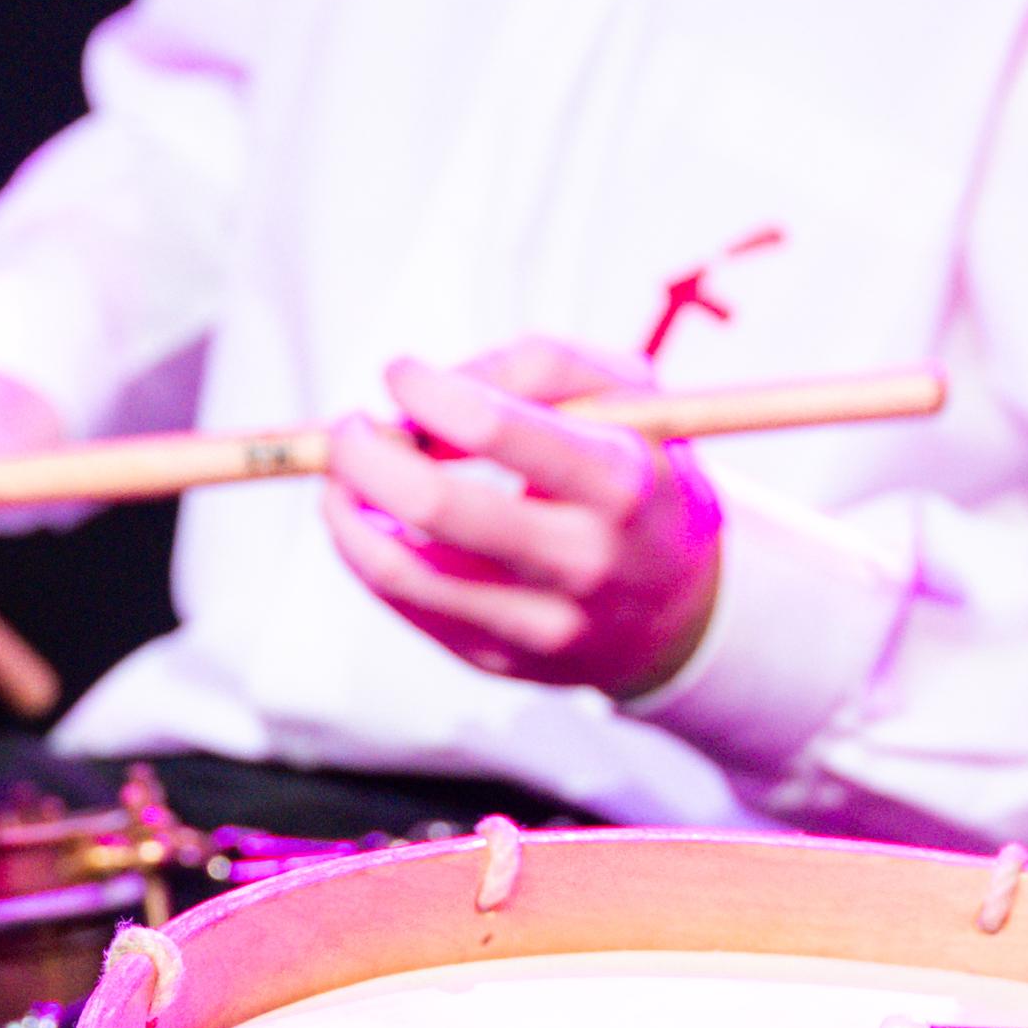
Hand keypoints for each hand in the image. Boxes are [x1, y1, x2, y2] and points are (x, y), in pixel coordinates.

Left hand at [324, 337, 722, 694]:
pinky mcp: (498, 662)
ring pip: (399, 568)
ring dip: (347, 508)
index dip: (425, 391)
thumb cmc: (639, 476)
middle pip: (434, 505)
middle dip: (364, 453)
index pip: (495, 428)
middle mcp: (583, 560)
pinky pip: (403, 603)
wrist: (681, 609)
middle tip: (351, 428)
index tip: (398, 372)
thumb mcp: (628, 395)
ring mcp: (539, 623)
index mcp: (621, 480)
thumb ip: (535, 365)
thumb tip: (421, 393)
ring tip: (346, 476)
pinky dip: (369, 552)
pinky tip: (378, 521)